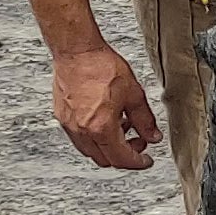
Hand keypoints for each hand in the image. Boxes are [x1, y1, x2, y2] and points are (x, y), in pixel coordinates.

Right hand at [54, 44, 159, 169]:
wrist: (77, 52)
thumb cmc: (101, 67)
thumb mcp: (134, 95)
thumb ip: (145, 120)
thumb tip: (153, 136)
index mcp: (100, 127)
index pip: (121, 158)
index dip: (137, 162)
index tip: (146, 160)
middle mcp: (81, 130)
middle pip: (104, 159)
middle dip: (124, 155)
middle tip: (138, 142)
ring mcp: (69, 124)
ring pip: (90, 150)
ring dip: (109, 146)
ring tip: (124, 127)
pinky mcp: (62, 116)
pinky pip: (80, 137)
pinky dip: (95, 136)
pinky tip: (107, 120)